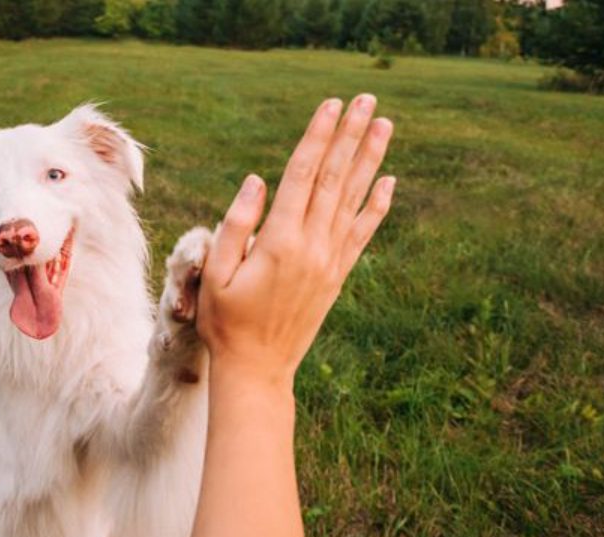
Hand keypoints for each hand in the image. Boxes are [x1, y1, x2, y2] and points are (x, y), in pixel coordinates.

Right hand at [197, 95, 395, 384]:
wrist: (257, 369)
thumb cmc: (225, 322)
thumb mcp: (214, 273)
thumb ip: (235, 224)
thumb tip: (258, 181)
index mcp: (279, 241)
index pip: (302, 175)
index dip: (318, 137)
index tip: (331, 106)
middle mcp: (312, 246)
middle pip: (334, 179)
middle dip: (350, 136)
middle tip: (367, 100)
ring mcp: (329, 261)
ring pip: (353, 199)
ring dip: (369, 160)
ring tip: (384, 125)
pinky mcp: (337, 276)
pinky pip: (362, 233)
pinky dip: (376, 206)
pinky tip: (388, 182)